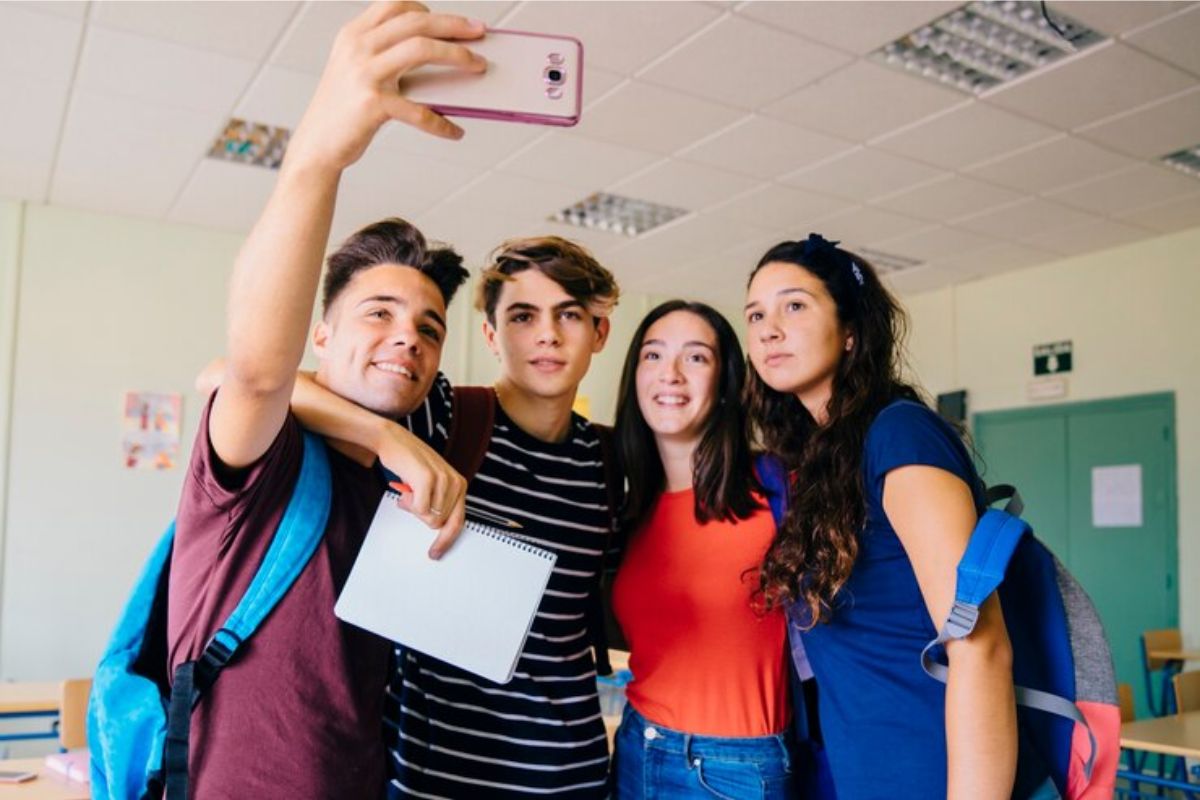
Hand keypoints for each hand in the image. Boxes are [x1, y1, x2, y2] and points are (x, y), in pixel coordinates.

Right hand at [285, 1, 485, 172]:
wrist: (316, 145)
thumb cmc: (343, 111)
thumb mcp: (356, 71)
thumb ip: (386, 55)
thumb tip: (439, 55)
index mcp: (353, 35)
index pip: (395, 5)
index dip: (429, 10)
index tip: (454, 22)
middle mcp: (357, 47)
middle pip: (415, 21)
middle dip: (454, 25)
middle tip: (479, 33)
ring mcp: (364, 73)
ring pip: (421, 50)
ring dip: (457, 57)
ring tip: (478, 67)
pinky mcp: (372, 104)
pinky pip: (419, 110)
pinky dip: (441, 123)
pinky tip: (454, 131)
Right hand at [376, 423, 466, 558]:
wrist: (394, 440)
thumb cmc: (410, 463)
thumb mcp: (431, 484)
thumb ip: (438, 503)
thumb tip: (436, 528)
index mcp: (459, 485)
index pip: (458, 522)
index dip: (446, 540)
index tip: (436, 552)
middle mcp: (455, 482)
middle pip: (440, 524)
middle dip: (421, 517)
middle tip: (410, 500)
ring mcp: (443, 480)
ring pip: (430, 519)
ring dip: (413, 509)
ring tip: (408, 491)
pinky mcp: (428, 479)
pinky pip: (420, 510)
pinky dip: (409, 504)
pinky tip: (405, 489)